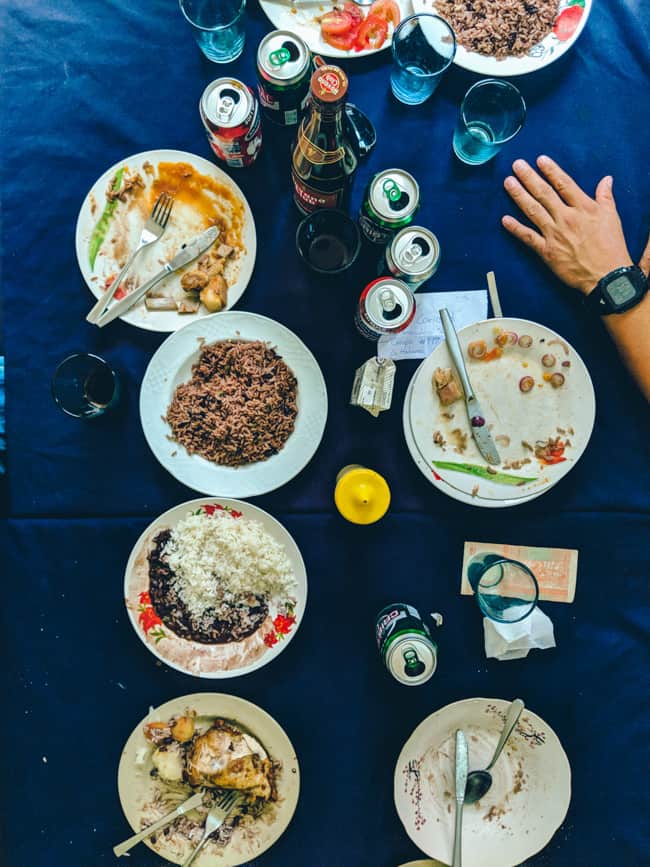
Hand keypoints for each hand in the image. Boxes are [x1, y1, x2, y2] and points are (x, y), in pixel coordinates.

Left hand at [501, 155, 645, 294]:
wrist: (606, 275)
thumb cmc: (611, 247)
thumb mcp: (612, 218)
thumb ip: (605, 197)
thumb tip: (606, 179)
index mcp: (583, 208)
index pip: (564, 184)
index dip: (551, 170)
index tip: (540, 159)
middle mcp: (566, 218)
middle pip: (544, 193)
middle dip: (529, 178)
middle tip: (517, 165)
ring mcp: (554, 235)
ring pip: (533, 211)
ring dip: (519, 196)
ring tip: (508, 183)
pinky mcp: (547, 252)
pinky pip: (528, 237)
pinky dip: (515, 228)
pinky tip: (504, 219)